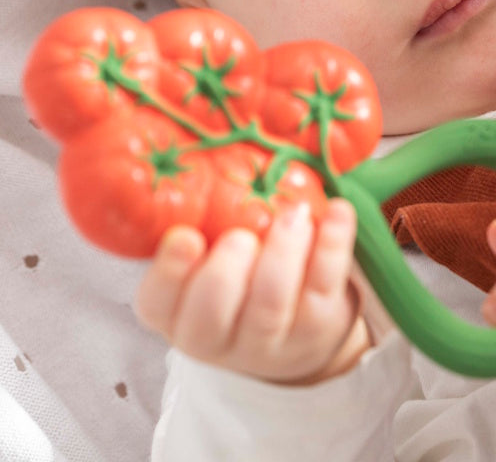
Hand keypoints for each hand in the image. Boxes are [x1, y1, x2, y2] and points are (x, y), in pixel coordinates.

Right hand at [134, 198, 368, 383]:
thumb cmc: (238, 280)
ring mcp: (270, 338)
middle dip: (226, 272)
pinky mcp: (318, 325)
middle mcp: (217, 336)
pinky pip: (325, 284)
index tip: (187, 237)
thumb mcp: (206, 259)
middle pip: (212, 315)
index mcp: (177, 314)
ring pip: (272, 304)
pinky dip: (332, 243)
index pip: (159, 302)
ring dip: (283, 252)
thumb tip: (206, 157)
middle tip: (240, 236)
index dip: (170, 272)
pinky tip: (337, 211)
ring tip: (294, 212)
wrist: (294, 330)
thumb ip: (200, 224)